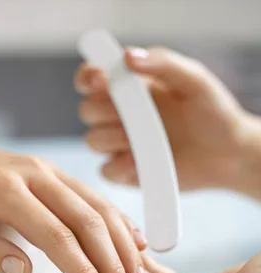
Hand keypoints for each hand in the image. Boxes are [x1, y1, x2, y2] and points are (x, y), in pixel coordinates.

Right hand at [75, 46, 246, 191]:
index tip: (100, 79)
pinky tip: (139, 162)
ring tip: (141, 140)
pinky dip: (119, 166)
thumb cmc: (213, 112)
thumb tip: (128, 56)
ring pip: (93, 140)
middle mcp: (121, 115)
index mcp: (131, 87)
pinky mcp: (127, 172)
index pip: (92, 78)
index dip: (87, 77)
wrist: (228, 153)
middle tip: (131, 113)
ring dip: (111, 138)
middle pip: (87, 110)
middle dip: (103, 110)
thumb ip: (163, 62)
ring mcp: (122, 145)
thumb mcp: (194, 79)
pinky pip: (106, 171)